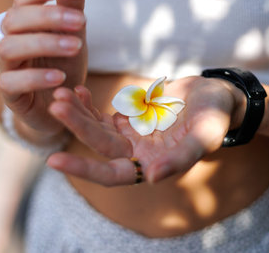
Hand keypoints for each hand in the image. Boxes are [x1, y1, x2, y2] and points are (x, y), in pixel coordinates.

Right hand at [0, 0, 86, 136]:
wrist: (61, 104)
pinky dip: (36, 77)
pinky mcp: (10, 94)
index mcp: (24, 24)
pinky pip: (11, 82)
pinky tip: (60, 77)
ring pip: (9, 47)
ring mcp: (7, 67)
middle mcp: (10, 41)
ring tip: (75, 47)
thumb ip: (72, 5)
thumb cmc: (64, 64)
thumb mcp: (74, 34)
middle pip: (14, 19)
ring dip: (43, 43)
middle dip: (47, 16)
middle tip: (81, 21)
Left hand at [47, 76, 244, 185]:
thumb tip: (152, 178)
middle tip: (56, 105)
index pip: (111, 175)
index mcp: (152, 166)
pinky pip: (102, 113)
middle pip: (98, 145)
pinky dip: (88, 103)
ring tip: (60, 93)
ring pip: (95, 128)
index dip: (84, 170)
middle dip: (76, 126)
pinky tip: (76, 90)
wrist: (215, 97)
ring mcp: (130, 136)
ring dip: (77, 113)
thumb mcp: (204, 136)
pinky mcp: (128, 118)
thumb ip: (182, 157)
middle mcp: (136, 155)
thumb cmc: (215, 117)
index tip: (53, 160)